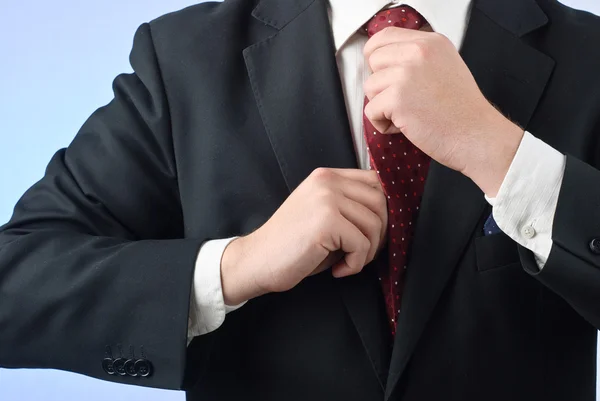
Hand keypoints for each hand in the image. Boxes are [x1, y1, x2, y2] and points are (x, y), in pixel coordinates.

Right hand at [220, 168, 387, 304]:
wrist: (257, 260)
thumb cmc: (291, 245)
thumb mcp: (322, 214)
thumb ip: (349, 206)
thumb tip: (388, 216)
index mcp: (326, 176)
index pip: (375, 182)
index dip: (382, 210)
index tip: (370, 233)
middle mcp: (327, 181)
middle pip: (380, 202)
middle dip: (379, 233)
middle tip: (361, 253)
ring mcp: (326, 199)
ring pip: (375, 224)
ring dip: (367, 252)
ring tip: (348, 263)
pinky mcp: (326, 222)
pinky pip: (362, 244)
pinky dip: (356, 264)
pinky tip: (338, 270)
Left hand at [363, 27, 523, 195]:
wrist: (477, 135)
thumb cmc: (461, 110)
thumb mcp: (444, 66)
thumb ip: (417, 58)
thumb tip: (383, 60)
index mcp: (430, 42)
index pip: (384, 36)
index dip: (376, 56)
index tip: (382, 73)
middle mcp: (418, 52)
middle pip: (373, 60)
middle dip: (380, 83)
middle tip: (402, 100)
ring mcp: (406, 74)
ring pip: (369, 86)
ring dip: (382, 105)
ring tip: (408, 114)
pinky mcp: (397, 99)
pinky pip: (370, 111)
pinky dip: (383, 124)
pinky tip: (405, 127)